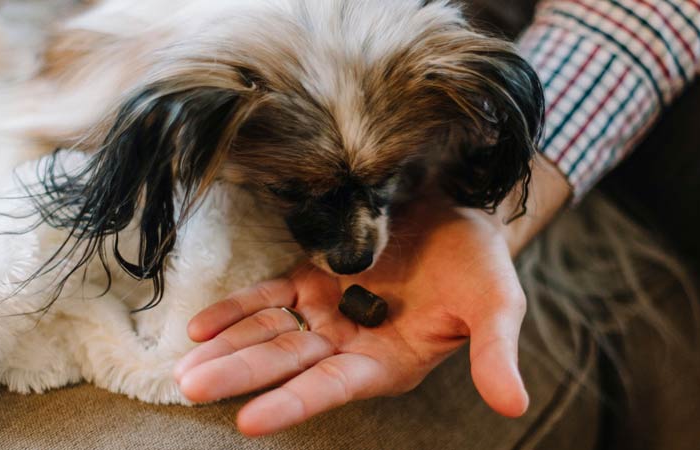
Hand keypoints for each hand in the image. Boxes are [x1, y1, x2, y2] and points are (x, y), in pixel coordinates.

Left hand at [173, 198, 532, 435]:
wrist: (459, 213)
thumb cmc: (480, 263)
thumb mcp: (495, 306)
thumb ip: (495, 354)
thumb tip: (515, 405)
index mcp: (387, 360)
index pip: (333, 386)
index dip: (295, 401)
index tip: (250, 420)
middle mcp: (349, 341)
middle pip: (287, 362)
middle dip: (241, 376)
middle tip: (191, 389)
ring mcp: (326, 309)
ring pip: (270, 333)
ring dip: (228, 349)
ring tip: (183, 368)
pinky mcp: (312, 276)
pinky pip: (268, 296)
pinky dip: (236, 310)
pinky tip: (201, 328)